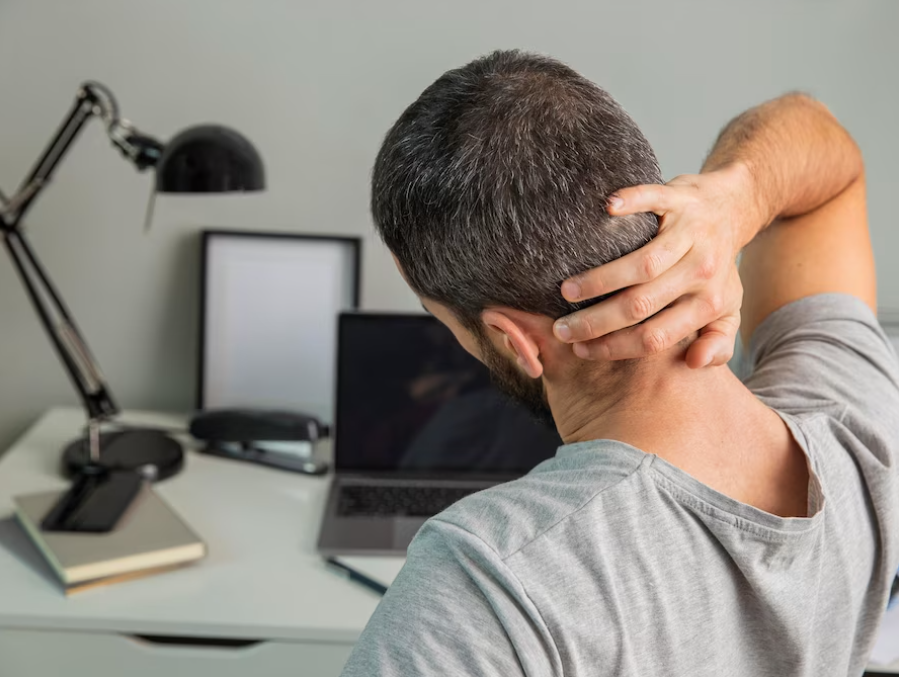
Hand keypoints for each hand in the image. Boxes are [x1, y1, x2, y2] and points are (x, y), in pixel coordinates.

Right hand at [553, 165, 760, 367]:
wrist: (733, 208)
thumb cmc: (717, 266)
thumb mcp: (727, 310)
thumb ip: (718, 343)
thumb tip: (695, 364)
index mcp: (710, 304)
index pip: (655, 337)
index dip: (615, 347)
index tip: (581, 350)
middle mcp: (701, 270)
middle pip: (641, 304)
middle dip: (595, 321)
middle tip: (562, 329)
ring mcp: (691, 232)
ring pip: (643, 264)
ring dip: (599, 279)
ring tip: (566, 291)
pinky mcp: (681, 198)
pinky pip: (654, 199)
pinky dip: (631, 202)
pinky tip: (606, 209)